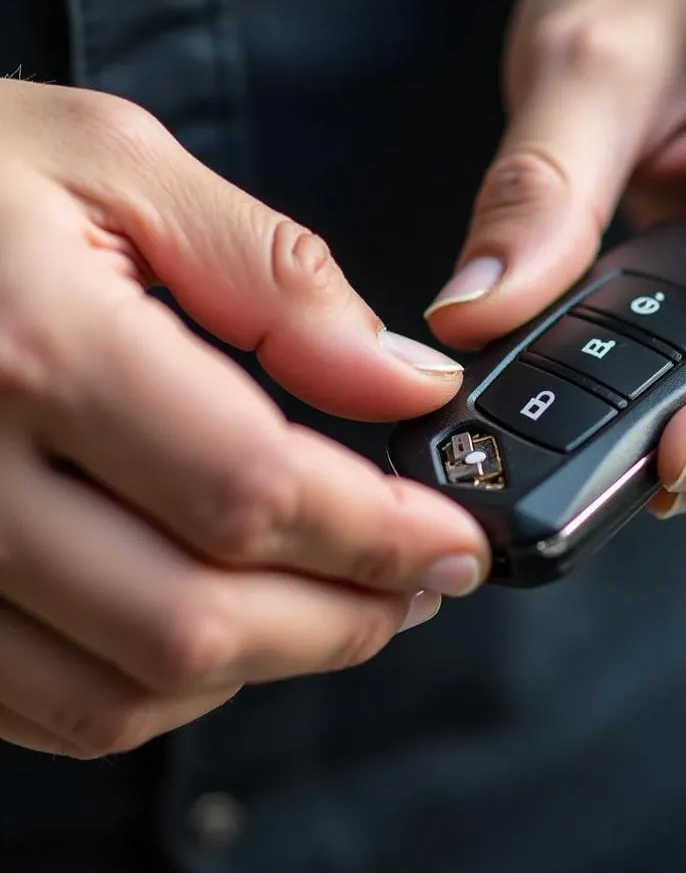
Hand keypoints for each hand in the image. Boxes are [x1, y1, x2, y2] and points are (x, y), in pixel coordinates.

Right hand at [0, 80, 488, 758]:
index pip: (251, 490)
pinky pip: (52, 706)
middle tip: (419, 583)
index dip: (382, 535)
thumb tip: (404, 380)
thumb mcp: (119, 166)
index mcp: (34, 348)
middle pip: (194, 625)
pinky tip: (224, 619)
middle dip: (343, 621)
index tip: (458, 542)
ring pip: (124, 695)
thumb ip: (277, 279)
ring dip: (264, 665)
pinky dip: (166, 689)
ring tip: (340, 603)